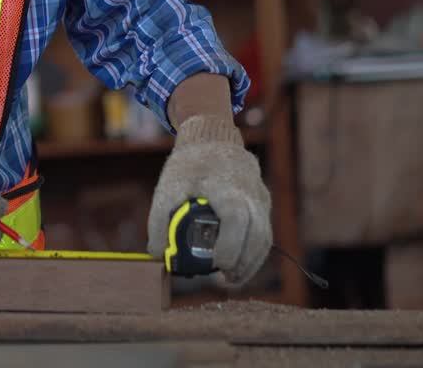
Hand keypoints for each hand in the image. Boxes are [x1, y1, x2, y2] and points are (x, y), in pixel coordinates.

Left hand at [147, 115, 271, 285]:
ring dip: (251, 262)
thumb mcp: (167, 188)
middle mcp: (251, 194)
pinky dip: (254, 254)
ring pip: (264, 237)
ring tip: (230, 280)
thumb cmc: (189, 165)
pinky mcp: (263, 205)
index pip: (237, 218)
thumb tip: (158, 254)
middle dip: (243, 262)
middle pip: (257, 234)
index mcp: (227, 186)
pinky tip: (238, 268)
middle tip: (224, 280)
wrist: (214, 141)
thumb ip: (158, 220)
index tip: (218, 264)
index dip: (231, 244)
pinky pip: (264, 234)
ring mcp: (261, 199)